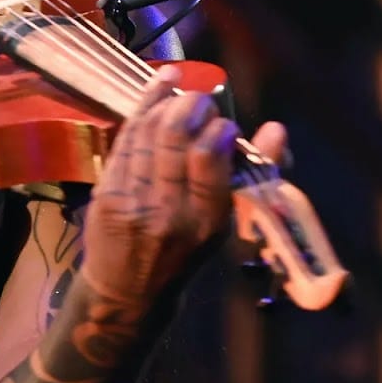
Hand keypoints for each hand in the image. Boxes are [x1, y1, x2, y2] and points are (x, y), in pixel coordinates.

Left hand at [78, 68, 288, 309]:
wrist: (126, 294)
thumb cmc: (183, 258)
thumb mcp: (221, 226)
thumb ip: (248, 178)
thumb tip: (276, 130)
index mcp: (205, 222)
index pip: (209, 158)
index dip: (218, 129)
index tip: (224, 125)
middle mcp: (167, 211)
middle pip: (174, 136)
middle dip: (190, 105)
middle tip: (200, 100)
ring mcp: (131, 200)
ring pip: (147, 133)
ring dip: (165, 102)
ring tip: (180, 88)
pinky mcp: (105, 193)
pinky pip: (125, 141)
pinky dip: (141, 110)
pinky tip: (156, 91)